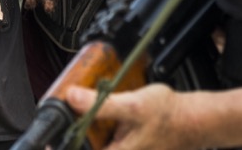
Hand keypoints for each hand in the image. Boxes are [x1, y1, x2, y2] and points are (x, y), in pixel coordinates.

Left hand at [66, 83, 194, 149]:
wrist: (193, 120)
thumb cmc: (168, 117)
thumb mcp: (132, 106)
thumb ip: (101, 105)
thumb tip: (72, 98)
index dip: (59, 147)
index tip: (49, 137)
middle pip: (84, 145)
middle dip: (76, 130)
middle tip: (72, 109)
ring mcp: (120, 149)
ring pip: (95, 141)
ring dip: (87, 125)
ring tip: (84, 105)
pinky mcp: (125, 145)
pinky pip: (105, 138)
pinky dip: (100, 124)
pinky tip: (103, 110)